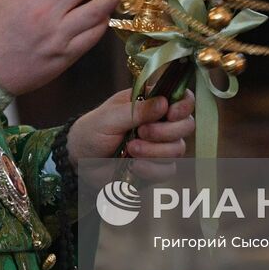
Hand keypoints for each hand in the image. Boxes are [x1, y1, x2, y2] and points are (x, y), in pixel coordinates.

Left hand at [67, 90, 194, 182]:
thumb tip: (164, 103)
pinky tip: (134, 166)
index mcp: (151, 103)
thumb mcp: (111, 116)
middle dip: (165, 131)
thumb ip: (138, 110)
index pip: (182, 99)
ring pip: (178, 149)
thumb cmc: (93, 130)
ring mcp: (160, 146)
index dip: (184, 106)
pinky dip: (151, 169)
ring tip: (131, 148)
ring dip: (154, 151)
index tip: (171, 113)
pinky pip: (168, 170)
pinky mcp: (156, 167)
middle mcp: (161, 123)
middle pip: (186, 125)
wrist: (81, 160)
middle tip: (141, 132)